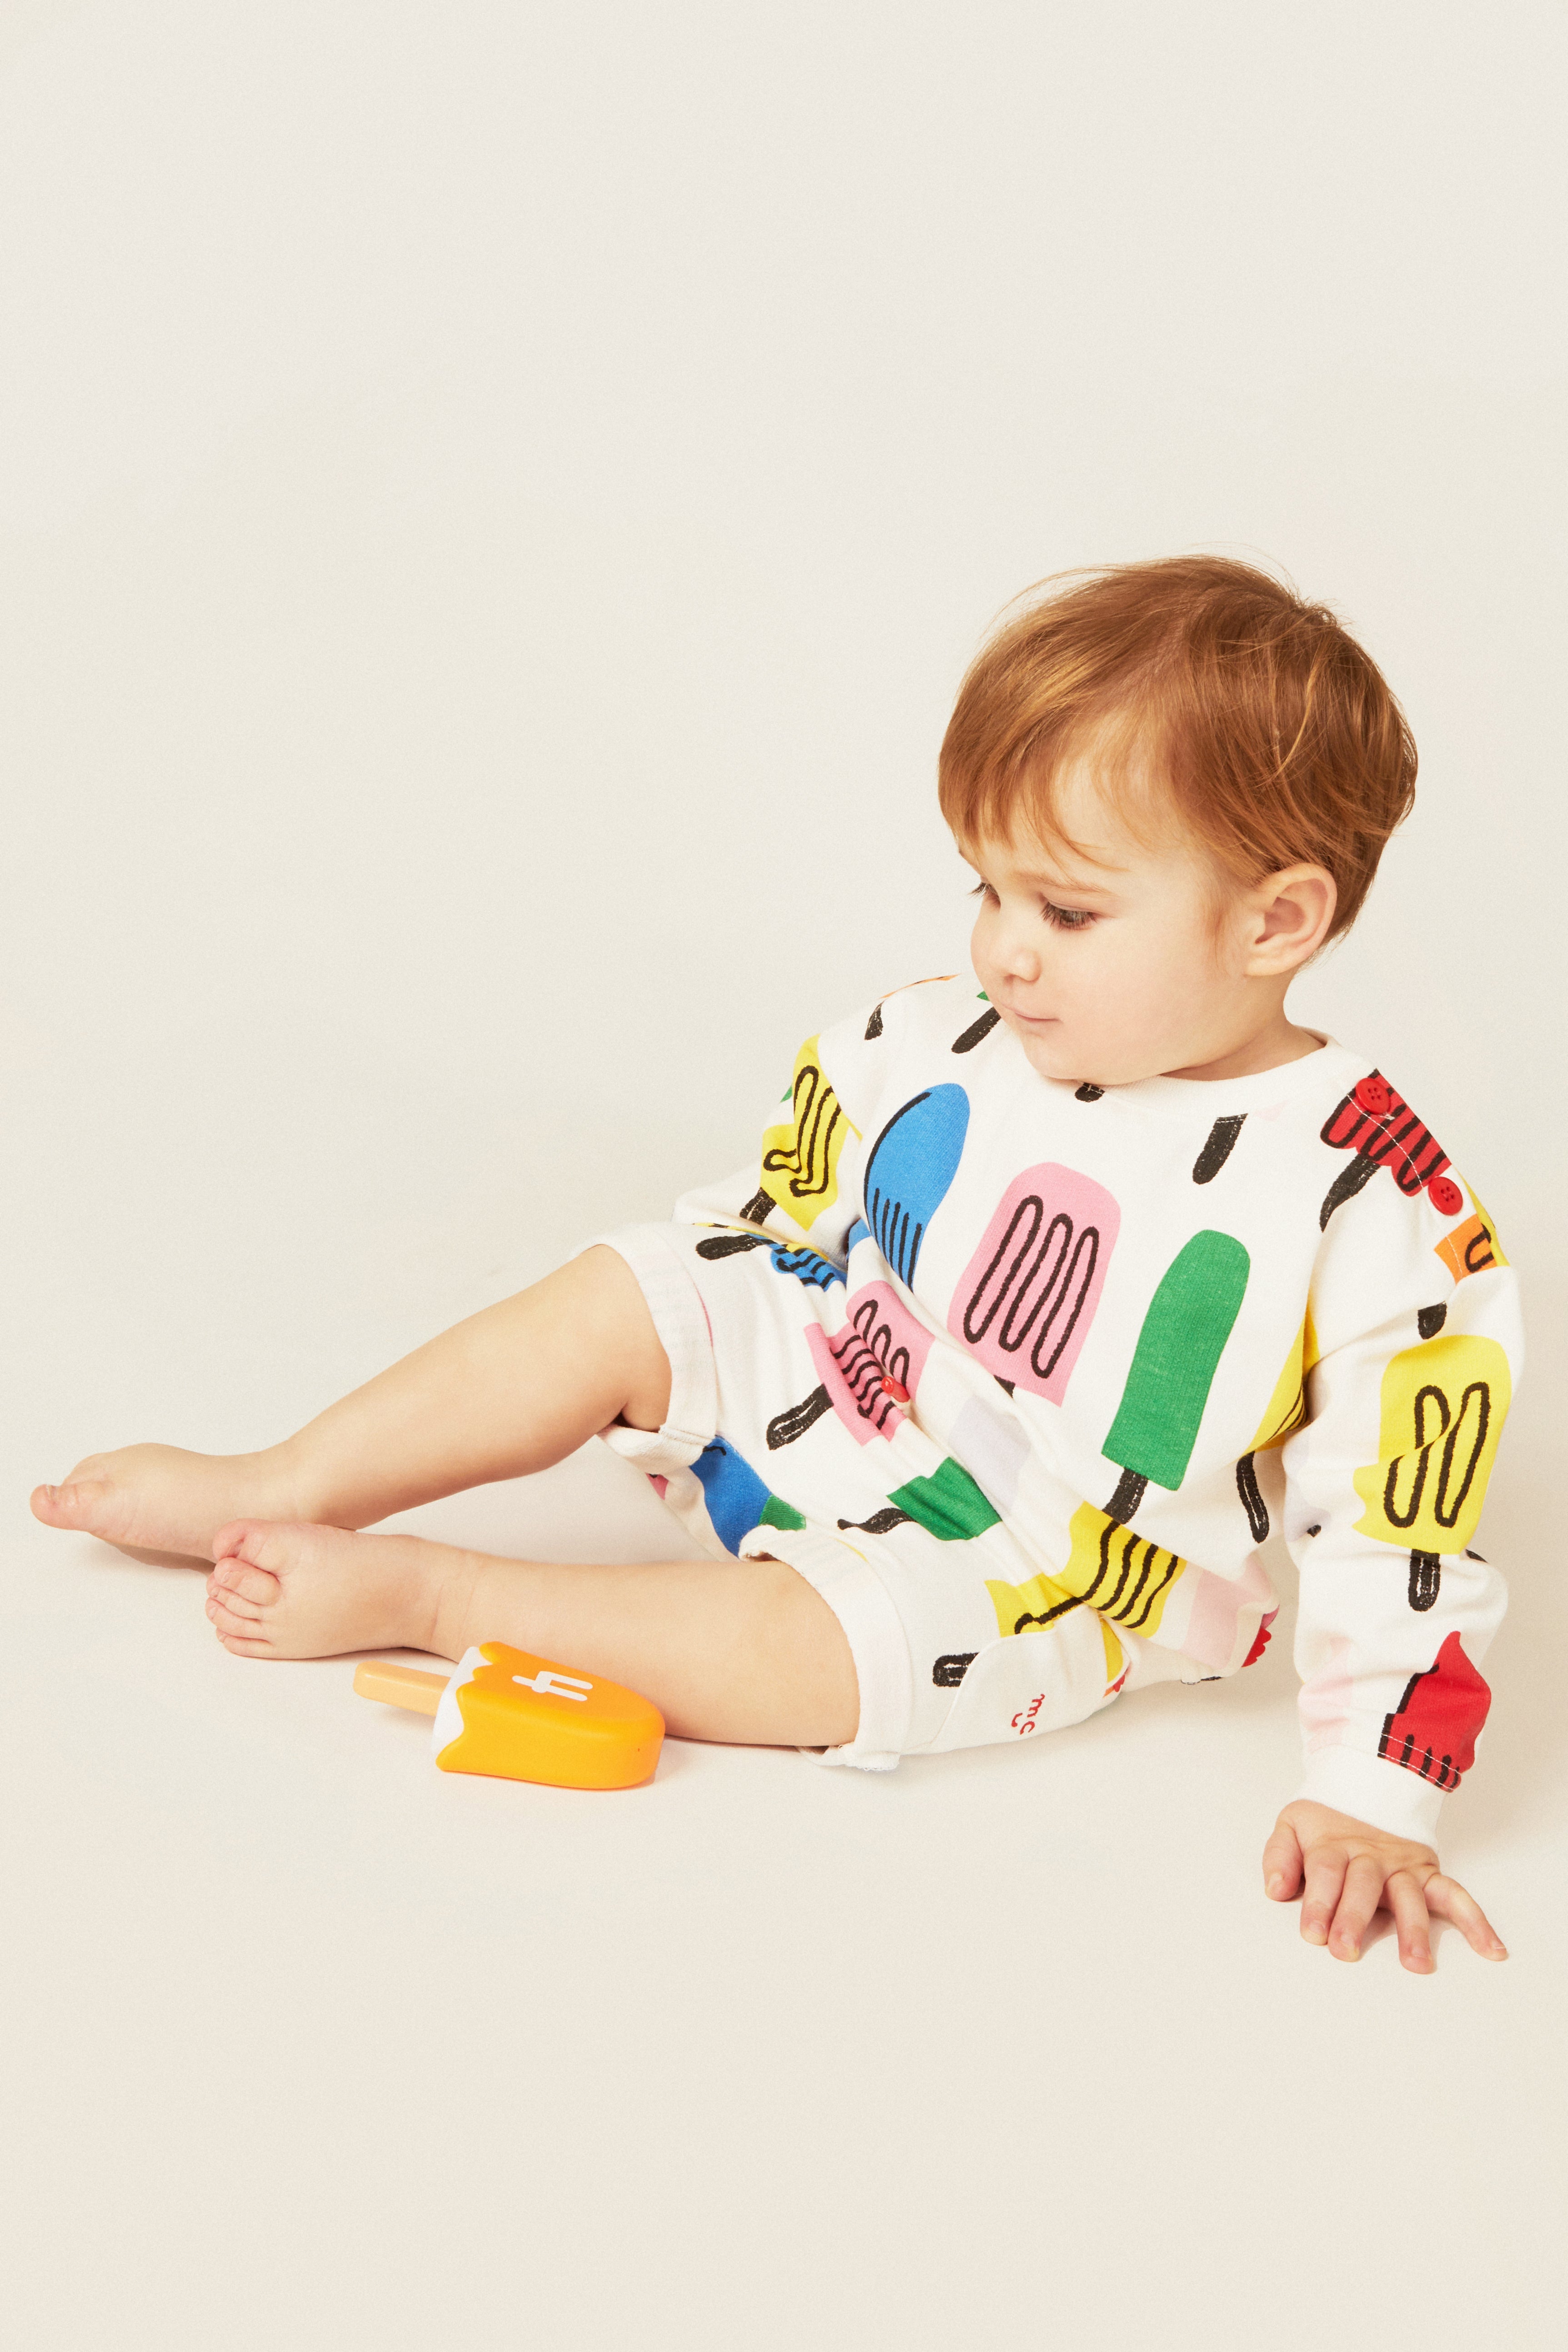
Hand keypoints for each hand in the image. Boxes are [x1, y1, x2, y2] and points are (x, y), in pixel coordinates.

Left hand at [1262, 1800, 1507, 1972]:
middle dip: (1354, 1918)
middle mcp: (1370, 1856)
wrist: (1366, 1785)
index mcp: (1333, 1844)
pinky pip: (1455, 1895)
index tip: (1312, 1931)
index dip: (1317, 1901)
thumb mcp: (1292, 1824)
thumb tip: (1275, 1890)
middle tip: (1346, 1950)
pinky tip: (1491, 1949)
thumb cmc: (1325, 1821)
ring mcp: (1402, 1866)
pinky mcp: (1428, 1873)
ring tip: (1416, 1963)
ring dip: (1414, 1929)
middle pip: (1363, 1886)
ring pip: (1409, 1896)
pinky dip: (1476, 1921)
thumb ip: (1280, 1856)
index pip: (1324, 1873)